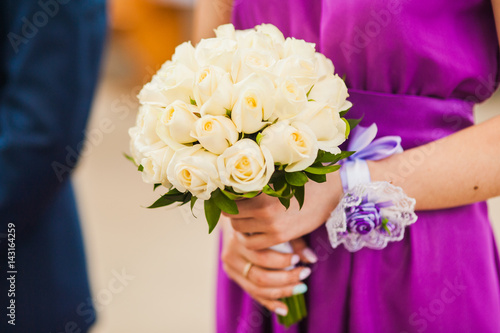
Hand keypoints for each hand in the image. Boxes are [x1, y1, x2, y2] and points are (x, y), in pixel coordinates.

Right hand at [220, 217, 315, 315]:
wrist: (241, 220)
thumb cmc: (264, 221)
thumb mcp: (278, 226)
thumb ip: (294, 242)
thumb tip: (311, 259)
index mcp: (240, 237)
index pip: (261, 256)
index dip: (281, 261)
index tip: (297, 260)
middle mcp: (231, 253)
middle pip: (259, 275)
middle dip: (285, 279)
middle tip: (305, 274)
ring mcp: (230, 267)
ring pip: (256, 288)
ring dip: (281, 292)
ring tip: (300, 288)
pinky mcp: (233, 276)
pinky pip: (252, 294)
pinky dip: (270, 302)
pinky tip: (284, 308)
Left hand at [225, 172, 341, 249]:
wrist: (331, 192)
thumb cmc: (304, 178)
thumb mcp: (278, 175)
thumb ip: (256, 180)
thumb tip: (231, 181)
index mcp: (261, 190)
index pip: (229, 198)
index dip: (226, 197)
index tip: (229, 196)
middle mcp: (263, 209)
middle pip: (231, 215)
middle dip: (232, 212)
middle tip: (239, 207)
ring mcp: (271, 225)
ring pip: (239, 229)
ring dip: (240, 225)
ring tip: (247, 218)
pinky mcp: (280, 237)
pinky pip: (252, 244)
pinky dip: (250, 239)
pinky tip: (255, 230)